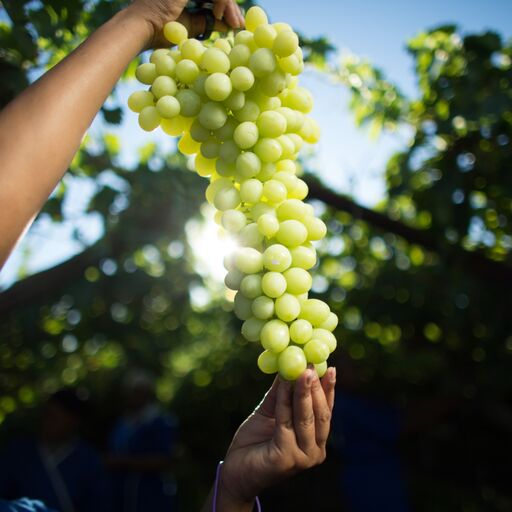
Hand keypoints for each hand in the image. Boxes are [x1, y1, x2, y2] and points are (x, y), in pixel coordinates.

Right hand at [127, 0, 244, 47]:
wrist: (142, 28)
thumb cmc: (158, 31)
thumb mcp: (189, 26)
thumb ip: (206, 22)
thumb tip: (226, 25)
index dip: (224, 6)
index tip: (234, 23)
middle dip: (230, 6)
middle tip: (239, 24)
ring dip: (227, 5)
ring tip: (233, 23)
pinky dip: (221, 0)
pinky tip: (220, 15)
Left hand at [219, 366, 335, 506]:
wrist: (235, 471)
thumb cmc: (254, 441)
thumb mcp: (270, 412)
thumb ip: (281, 394)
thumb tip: (289, 365)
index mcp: (316, 440)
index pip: (326, 411)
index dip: (328, 389)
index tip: (329, 368)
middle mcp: (314, 451)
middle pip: (320, 414)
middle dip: (316, 387)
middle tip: (312, 365)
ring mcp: (302, 457)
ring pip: (305, 418)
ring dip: (303, 392)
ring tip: (302, 371)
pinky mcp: (286, 458)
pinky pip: (286, 423)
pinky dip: (284, 401)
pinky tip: (283, 385)